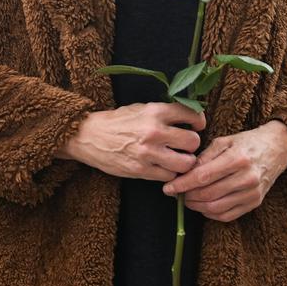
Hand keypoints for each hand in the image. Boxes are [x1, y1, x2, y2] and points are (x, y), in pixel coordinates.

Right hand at [58, 102, 204, 181]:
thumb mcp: (140, 109)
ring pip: (186, 163)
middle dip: (192, 145)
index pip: (191, 114)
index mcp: (155, 112)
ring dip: (184, 163)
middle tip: (185, 146)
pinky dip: (169, 174)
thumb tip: (188, 118)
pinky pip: (169, 176)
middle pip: (193, 142)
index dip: (199, 121)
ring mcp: (148, 153)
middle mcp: (154, 132)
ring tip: (177, 160)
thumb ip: (163, 113)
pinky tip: (162, 168)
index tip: (197, 125)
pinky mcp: (141, 170)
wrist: (88, 136)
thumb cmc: (116, 122)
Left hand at [165, 120, 286, 221]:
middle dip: (187, 196)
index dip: (182, 185)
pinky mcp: (255, 203)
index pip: (203, 177)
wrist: (277, 149)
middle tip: (176, 193)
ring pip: (216, 208)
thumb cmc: (246, 142)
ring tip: (187, 199)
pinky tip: (202, 205)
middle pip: (208, 195)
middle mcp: (247, 178)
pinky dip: (210, 214)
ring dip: (197, 206)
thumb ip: (204, 157)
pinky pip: (228, 215)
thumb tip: (184, 173)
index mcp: (237, 159)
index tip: (167, 188)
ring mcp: (253, 193)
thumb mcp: (224, 141)